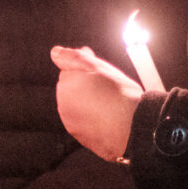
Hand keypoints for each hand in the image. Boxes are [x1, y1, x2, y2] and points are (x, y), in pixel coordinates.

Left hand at [50, 45, 143, 160]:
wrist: (132, 126)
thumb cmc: (118, 95)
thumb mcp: (98, 67)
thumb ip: (73, 57)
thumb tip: (56, 52)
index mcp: (66, 84)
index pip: (69, 70)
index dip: (87, 71)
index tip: (101, 75)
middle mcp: (63, 104)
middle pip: (72, 89)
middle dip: (86, 87)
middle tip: (107, 89)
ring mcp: (70, 122)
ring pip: (78, 106)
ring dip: (89, 103)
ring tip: (109, 103)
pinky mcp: (79, 136)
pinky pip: (84, 122)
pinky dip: (93, 118)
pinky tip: (107, 116)